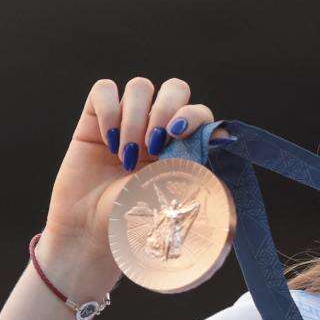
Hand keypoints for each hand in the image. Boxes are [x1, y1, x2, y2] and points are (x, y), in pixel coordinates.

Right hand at [40, 77, 227, 264]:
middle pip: (175, 88)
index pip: (198, 110)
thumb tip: (225, 135)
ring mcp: (128, 120)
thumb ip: (199, 163)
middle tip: (153, 145)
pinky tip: (108, 142)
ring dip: (135, 118)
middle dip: (166, 110)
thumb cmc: (138, 220)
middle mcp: (159, 128)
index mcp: (184, 146)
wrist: (94, 232)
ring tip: (126, 156)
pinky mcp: (94, 119)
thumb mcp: (176, 192)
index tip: (177, 137)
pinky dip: (108, 111)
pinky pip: (104, 89)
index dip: (191, 115)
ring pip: (140, 87)